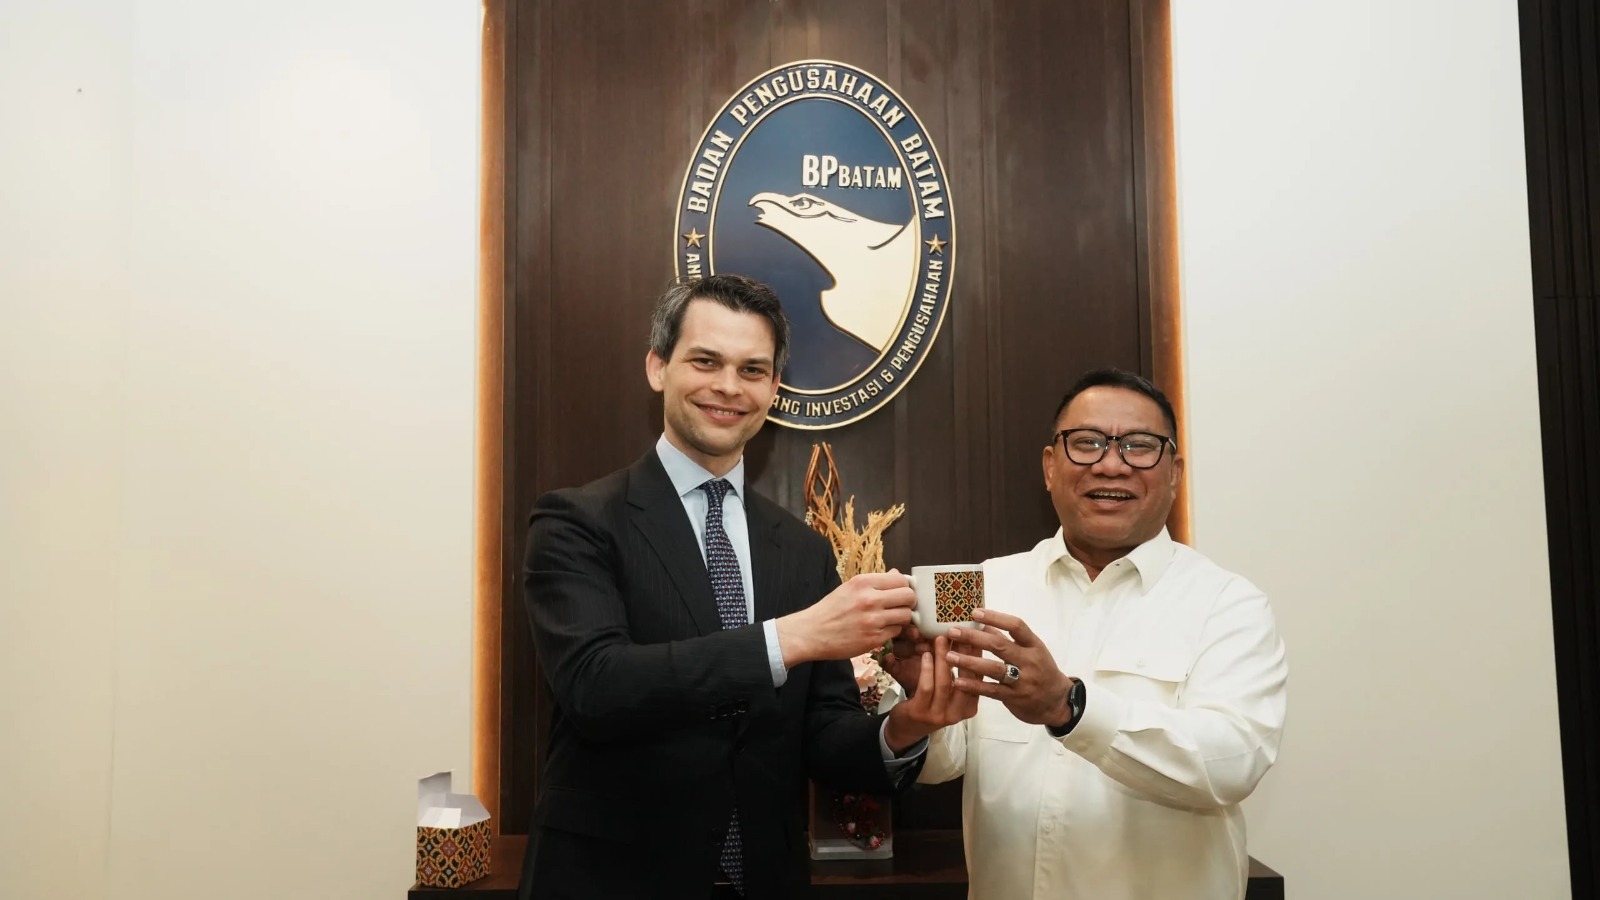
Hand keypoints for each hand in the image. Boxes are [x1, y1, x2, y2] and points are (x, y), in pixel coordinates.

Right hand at [776, 570, 914, 666]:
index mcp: (863, 582)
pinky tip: (881, 629)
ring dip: (901, 618)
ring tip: (890, 618)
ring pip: (906, 616)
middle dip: (908, 602)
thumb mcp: (850, 588)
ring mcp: (873, 620)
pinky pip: (896, 632)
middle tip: (900, 606)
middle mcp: (870, 599)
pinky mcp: (874, 639)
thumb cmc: (831, 609)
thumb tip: (898, 574)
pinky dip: (892, 631)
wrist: (812, 633)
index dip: (905, 586)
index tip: (901, 592)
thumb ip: (875, 581)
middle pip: (909, 597)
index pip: (901, 580)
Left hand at [883, 636, 979, 752]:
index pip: (978, 677)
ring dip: (943, 657)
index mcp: (970, 706)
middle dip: (964, 653)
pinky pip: (927, 687)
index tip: (976, 633)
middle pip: (967, 679)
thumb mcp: (950, 691)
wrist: (907, 728)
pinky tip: (926, 655)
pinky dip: (927, 669)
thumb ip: (960, 674)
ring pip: (945, 681)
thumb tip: (968, 640)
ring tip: (941, 638)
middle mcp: (958, 713)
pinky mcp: (922, 712)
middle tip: (960, 632)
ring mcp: (940, 715)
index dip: (977, 654)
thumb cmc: (931, 703)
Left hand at [947, 609, 1074, 727]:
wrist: (1057, 702)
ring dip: (969, 661)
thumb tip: (983, 623)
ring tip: (949, 656)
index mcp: (1034, 646)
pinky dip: (974, 686)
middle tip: (952, 632)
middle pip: (1000, 646)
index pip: (1016, 626)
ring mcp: (1023, 681)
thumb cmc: (1041, 671)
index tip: (974, 612)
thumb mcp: (1031, 651)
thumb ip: (1008, 639)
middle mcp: (1030, 662)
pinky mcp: (1014, 698)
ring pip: (993, 669)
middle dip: (973, 637)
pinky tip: (958, 681)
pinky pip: (991, 691)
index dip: (995, 617)